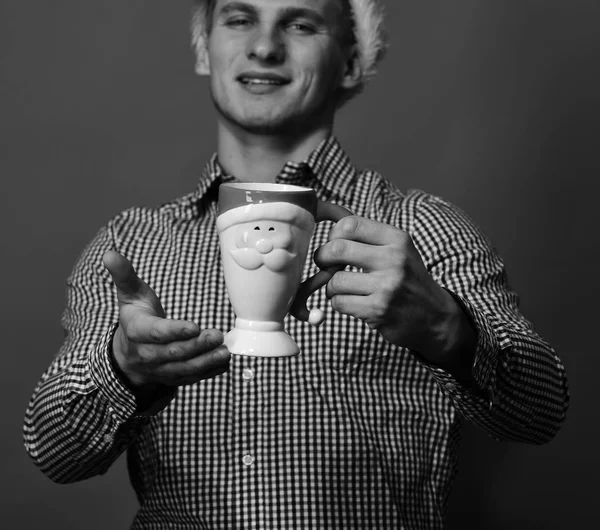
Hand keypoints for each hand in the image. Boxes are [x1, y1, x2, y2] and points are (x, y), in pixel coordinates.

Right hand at [102, 251, 229, 391]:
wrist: (127, 353)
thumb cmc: (135, 317)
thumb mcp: (129, 294)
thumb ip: (124, 275)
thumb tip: (110, 254)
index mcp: (136, 331)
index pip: (155, 333)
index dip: (174, 331)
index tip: (194, 326)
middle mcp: (147, 354)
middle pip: (173, 353)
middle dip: (196, 346)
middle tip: (217, 335)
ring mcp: (160, 369)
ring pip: (184, 369)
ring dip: (206, 361)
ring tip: (224, 352)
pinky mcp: (172, 377)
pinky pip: (191, 378)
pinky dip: (209, 372)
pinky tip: (223, 362)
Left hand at [314, 216, 475, 365]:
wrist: (436, 317)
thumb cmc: (408, 279)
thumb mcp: (398, 250)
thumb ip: (368, 237)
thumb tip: (327, 221)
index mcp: (397, 239)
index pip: (350, 224)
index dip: (332, 234)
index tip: (333, 244)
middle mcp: (394, 259)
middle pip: (336, 249)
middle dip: (322, 258)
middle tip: (324, 265)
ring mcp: (386, 287)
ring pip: (335, 281)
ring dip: (331, 286)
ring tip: (343, 288)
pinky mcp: (378, 311)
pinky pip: (339, 302)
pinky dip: (338, 303)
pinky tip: (352, 303)